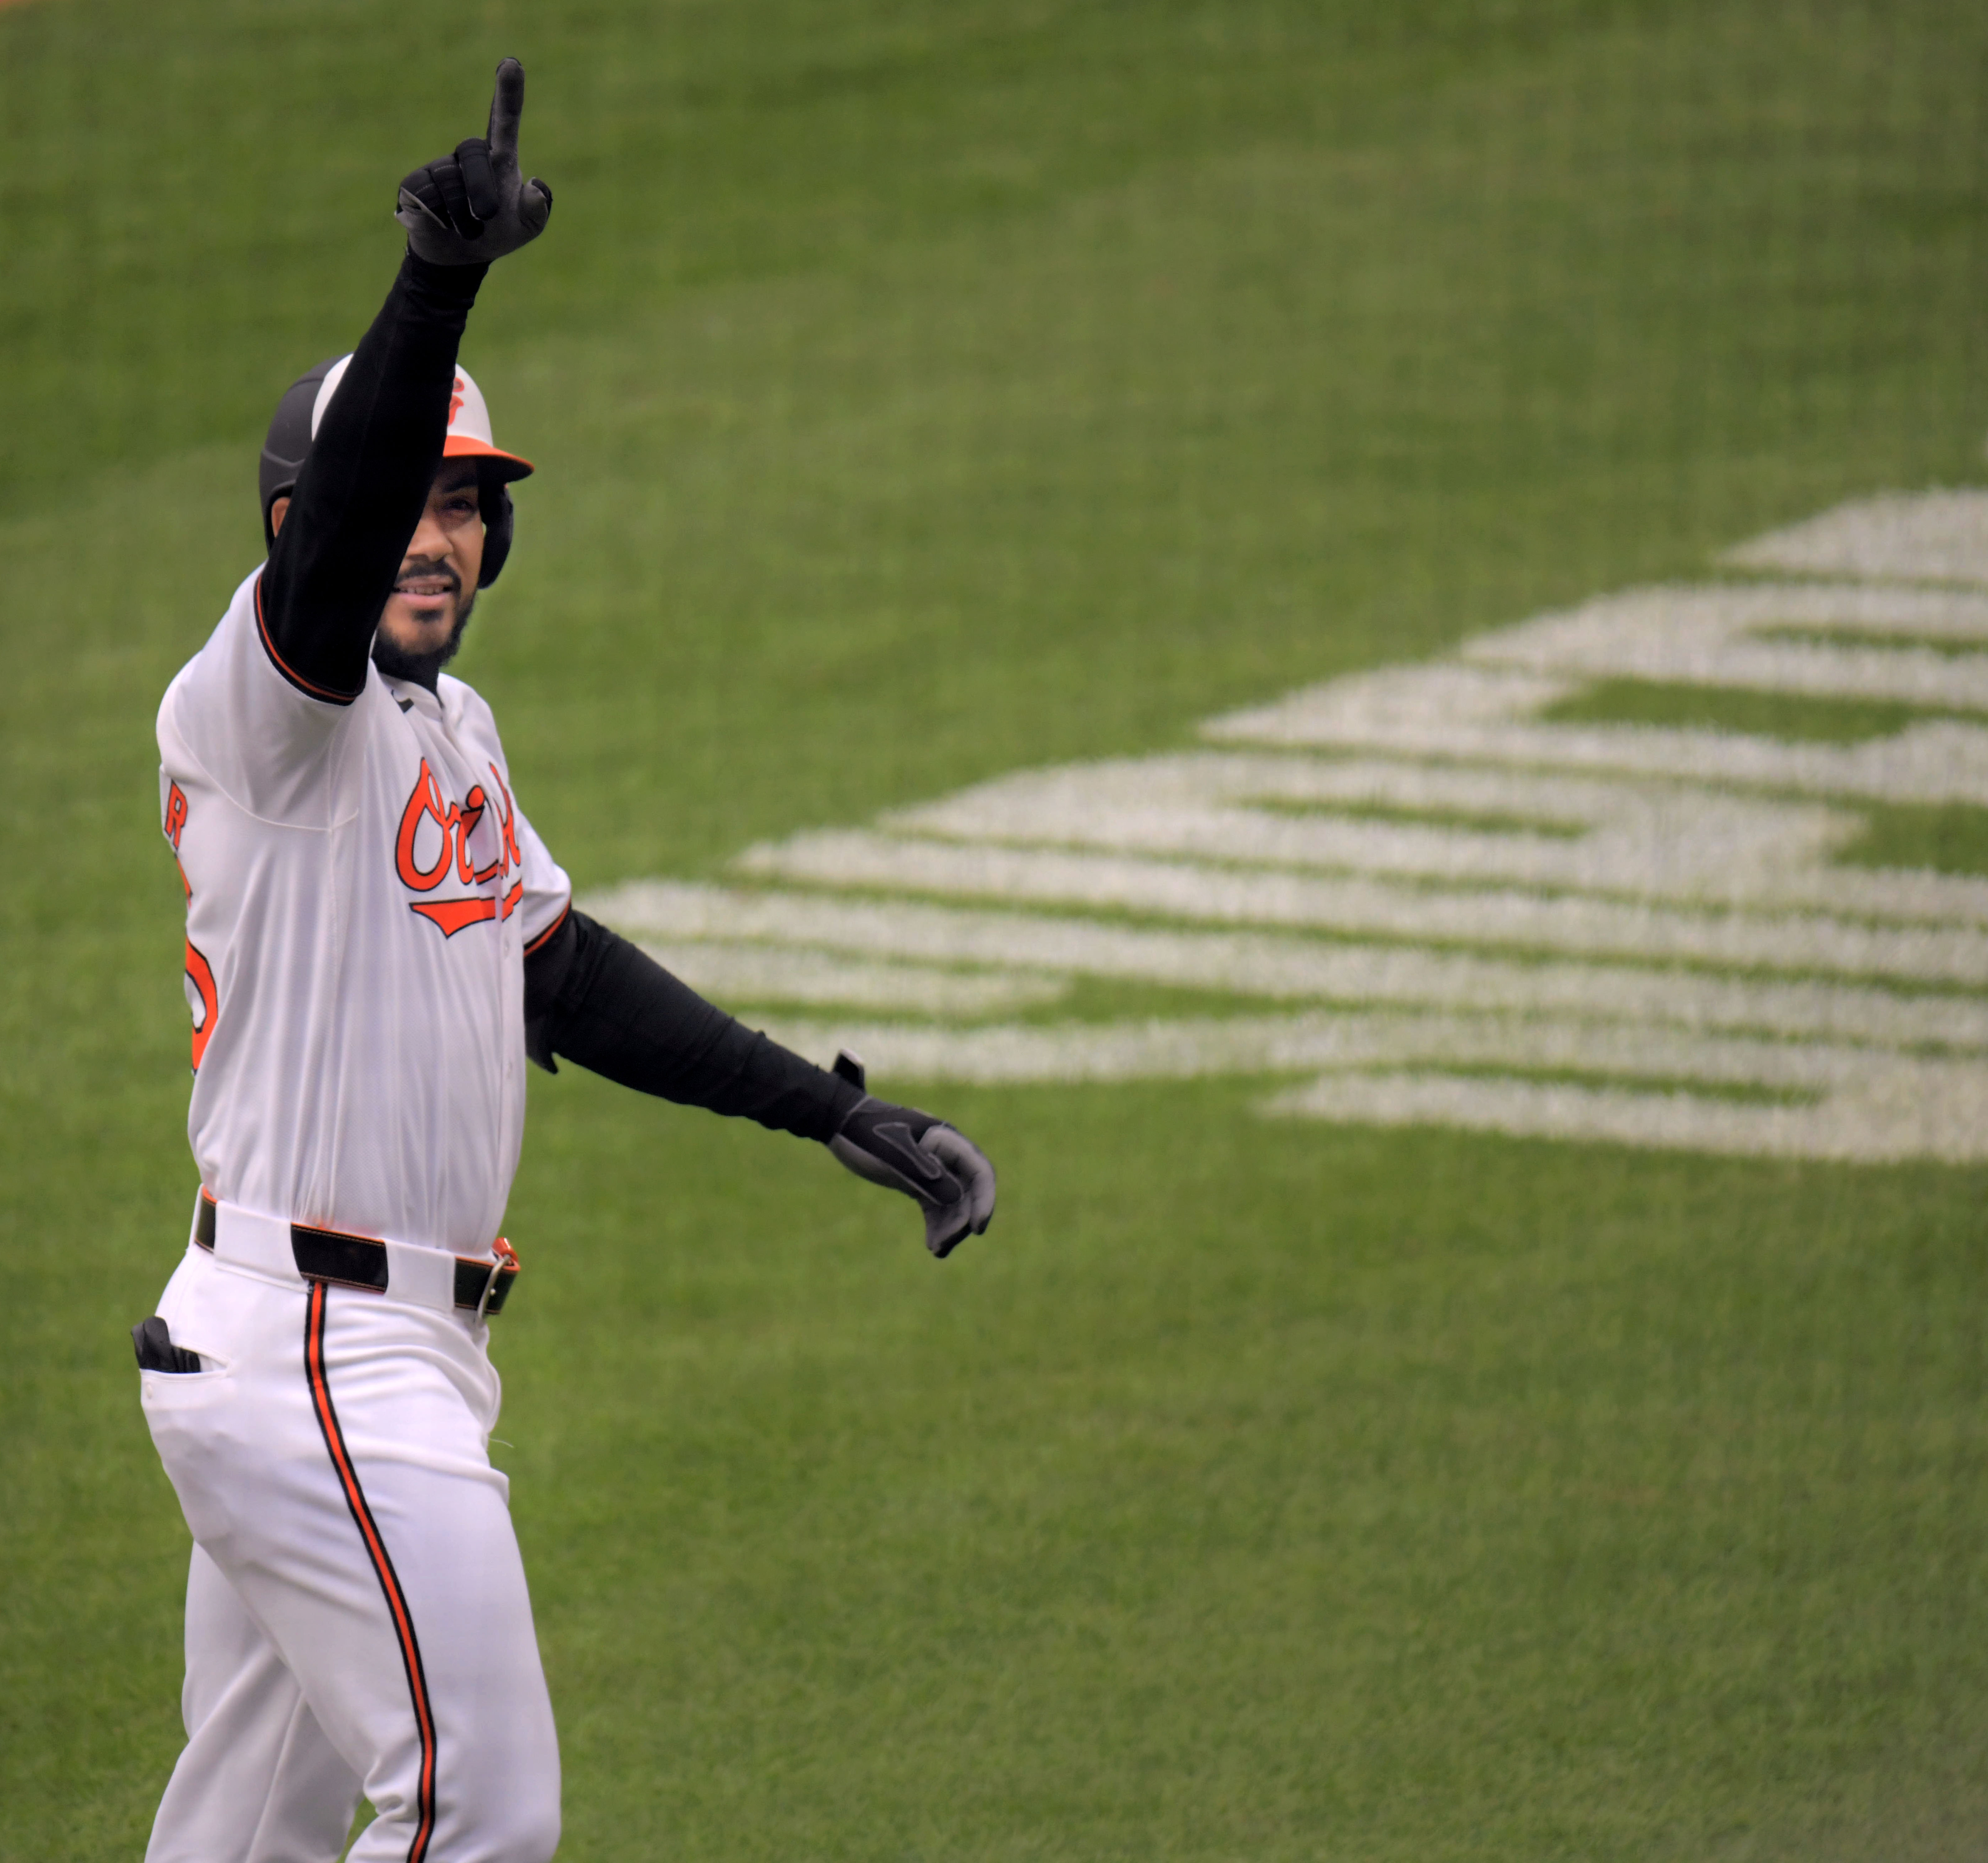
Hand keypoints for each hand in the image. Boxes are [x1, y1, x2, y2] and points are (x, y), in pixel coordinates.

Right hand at [395, 58, 552, 264]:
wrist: (461, 257)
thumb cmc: (497, 234)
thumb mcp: (526, 227)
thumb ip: (537, 209)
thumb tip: (536, 186)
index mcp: (498, 159)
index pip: (504, 120)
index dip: (507, 93)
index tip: (511, 64)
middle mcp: (467, 155)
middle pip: (472, 153)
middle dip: (482, 190)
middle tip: (487, 219)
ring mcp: (439, 166)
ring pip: (449, 182)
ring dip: (463, 217)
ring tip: (469, 230)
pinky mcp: (414, 183)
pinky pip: (427, 196)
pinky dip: (441, 219)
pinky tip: (444, 226)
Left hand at [830, 1094, 997, 1258]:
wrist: (838, 1123)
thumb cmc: (863, 1133)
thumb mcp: (891, 1154)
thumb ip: (922, 1173)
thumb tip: (956, 1197)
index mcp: (945, 1140)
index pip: (978, 1171)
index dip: (984, 1200)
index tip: (977, 1228)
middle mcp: (946, 1153)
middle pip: (969, 1191)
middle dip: (962, 1220)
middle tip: (943, 1245)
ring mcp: (934, 1167)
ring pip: (955, 1203)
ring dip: (950, 1227)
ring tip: (937, 1250)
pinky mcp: (920, 1180)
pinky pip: (937, 1206)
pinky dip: (937, 1225)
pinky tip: (933, 1245)